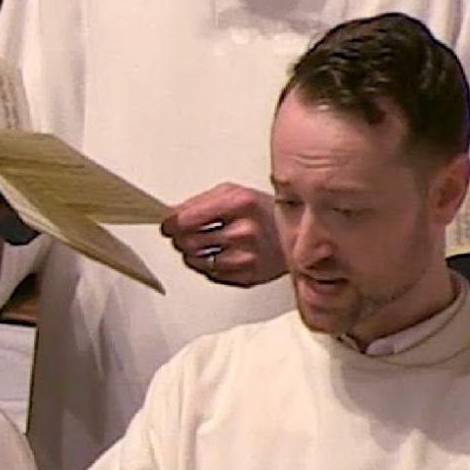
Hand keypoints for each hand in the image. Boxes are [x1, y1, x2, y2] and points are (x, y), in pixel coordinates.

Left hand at [161, 183, 285, 287]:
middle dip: (180, 238)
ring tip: (207, 243)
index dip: (171, 224)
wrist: (301, 233)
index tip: (167, 225)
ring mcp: (246, 256)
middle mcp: (243, 231)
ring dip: (193, 253)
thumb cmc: (264, 211)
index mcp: (239, 203)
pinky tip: (221, 255)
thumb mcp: (234, 193)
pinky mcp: (247, 277)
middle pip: (186, 241)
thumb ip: (199, 202)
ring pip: (195, 260)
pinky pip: (210, 274)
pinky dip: (209, 265)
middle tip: (185, 234)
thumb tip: (168, 215)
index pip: (185, 219)